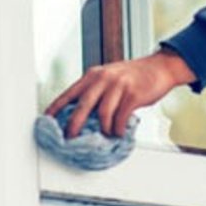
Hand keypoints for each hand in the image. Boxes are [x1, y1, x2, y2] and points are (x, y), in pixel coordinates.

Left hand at [47, 49, 196, 138]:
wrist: (160, 67)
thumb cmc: (133, 76)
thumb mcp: (110, 77)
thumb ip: (96, 91)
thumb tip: (81, 115)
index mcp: (94, 75)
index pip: (69, 92)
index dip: (56, 107)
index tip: (46, 120)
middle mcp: (103, 78)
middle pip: (83, 105)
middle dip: (73, 124)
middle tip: (69, 138)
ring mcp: (119, 86)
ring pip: (103, 114)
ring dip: (104, 129)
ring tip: (107, 133)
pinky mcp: (133, 95)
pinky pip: (120, 118)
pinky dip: (118, 129)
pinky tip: (119, 132)